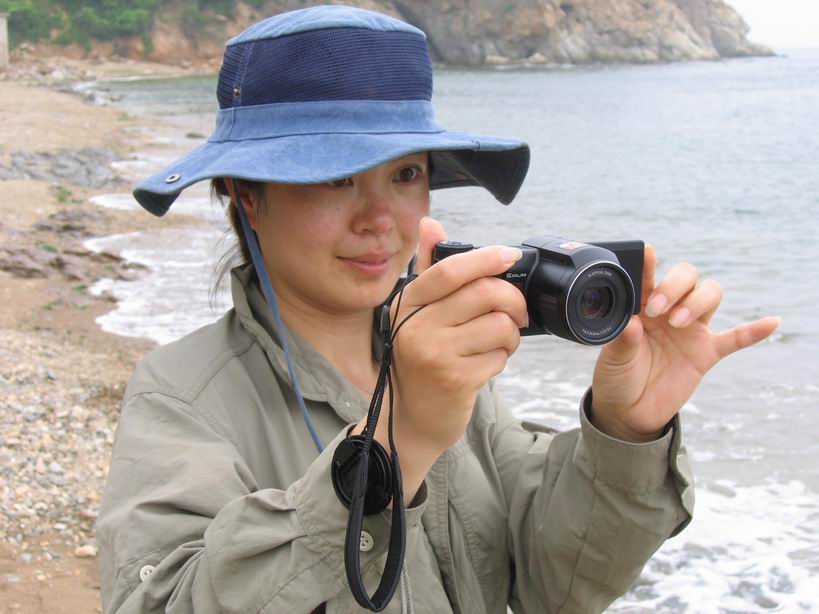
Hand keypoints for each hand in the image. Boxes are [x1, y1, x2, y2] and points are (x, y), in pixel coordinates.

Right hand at [354, 217, 526, 492]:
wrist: (410, 420)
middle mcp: (417, 327)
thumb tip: (430, 223)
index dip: (486, 258)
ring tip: (498, 342)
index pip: (450, 270)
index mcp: (407, 305)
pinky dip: (503, 358)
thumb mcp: (415, 314)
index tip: (511, 256)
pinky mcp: (456, 380)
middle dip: (513, 300)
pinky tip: (487, 364)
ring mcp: (435, 355)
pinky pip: (500, 356)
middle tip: (516, 311)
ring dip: (511, 334)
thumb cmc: (419, 361)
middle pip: (485, 294)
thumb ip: (428, 269)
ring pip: (500, 325)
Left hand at [591, 244, 780, 441]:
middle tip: (656, 309)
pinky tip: (772, 321)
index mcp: (642, 307)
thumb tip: (632, 324)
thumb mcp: (613, 359)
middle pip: (687, 279)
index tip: (647, 252)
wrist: (629, 410)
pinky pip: (736, 338)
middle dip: (675, 286)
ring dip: (698, 302)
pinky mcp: (706, 353)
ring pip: (710, 296)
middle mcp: (669, 311)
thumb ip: (623, 340)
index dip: (650, 264)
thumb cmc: (617, 376)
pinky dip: (754, 330)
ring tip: (677, 323)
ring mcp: (691, 330)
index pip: (649, 278)